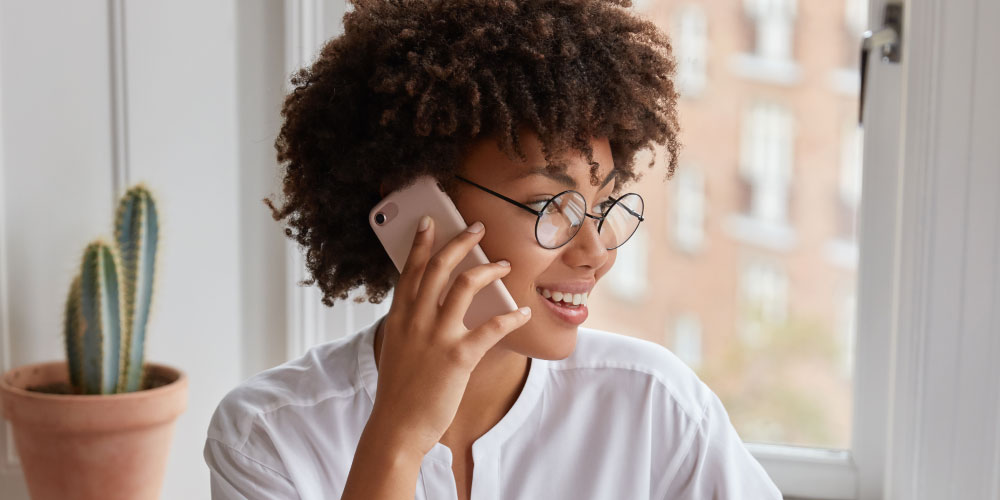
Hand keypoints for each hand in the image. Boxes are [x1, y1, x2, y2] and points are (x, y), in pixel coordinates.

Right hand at [368, 216, 530, 457]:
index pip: (409, 270)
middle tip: (477, 228)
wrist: (397, 427)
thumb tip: (431, 306)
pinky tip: (523, 313)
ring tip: (504, 265)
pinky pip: (491, 327)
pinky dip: (511, 317)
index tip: (430, 222)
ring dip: (489, 270)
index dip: (420, 243)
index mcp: (399, 317)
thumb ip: (411, 324)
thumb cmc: (400, 390)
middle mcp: (416, 320)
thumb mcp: (397, 348)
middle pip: (439, 267)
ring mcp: (437, 337)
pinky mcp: (458, 357)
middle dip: (460, 242)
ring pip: (465, 286)